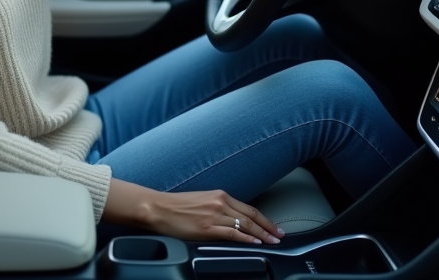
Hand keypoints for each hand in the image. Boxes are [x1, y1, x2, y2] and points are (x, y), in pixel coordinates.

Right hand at [145, 189, 282, 243]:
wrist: (158, 208)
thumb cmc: (176, 206)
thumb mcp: (202, 201)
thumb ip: (218, 208)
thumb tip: (232, 221)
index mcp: (219, 195)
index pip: (249, 209)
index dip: (264, 219)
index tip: (275, 226)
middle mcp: (219, 203)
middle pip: (251, 216)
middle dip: (269, 227)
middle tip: (280, 235)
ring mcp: (214, 215)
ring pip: (245, 225)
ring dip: (261, 234)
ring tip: (272, 241)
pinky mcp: (207, 228)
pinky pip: (232, 234)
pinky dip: (246, 238)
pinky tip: (254, 242)